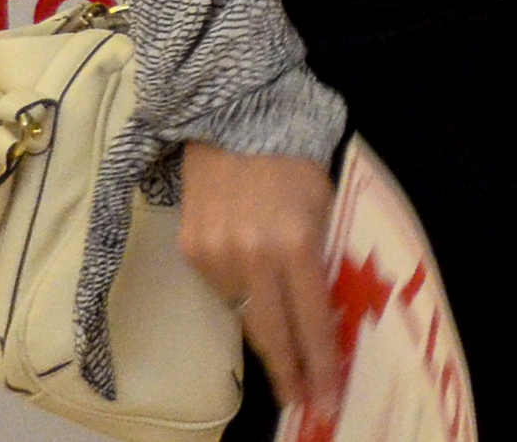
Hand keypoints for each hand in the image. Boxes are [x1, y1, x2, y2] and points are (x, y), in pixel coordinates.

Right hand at [175, 143, 341, 421]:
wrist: (237, 117)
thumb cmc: (298, 157)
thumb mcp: (327, 205)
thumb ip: (321, 257)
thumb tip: (323, 309)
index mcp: (296, 242)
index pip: (309, 318)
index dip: (318, 360)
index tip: (326, 395)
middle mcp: (251, 254)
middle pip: (270, 331)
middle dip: (289, 370)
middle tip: (306, 400)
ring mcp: (214, 254)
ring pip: (243, 308)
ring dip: (265, 320)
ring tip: (285, 333)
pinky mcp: (190, 249)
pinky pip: (221, 286)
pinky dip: (240, 289)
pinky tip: (252, 278)